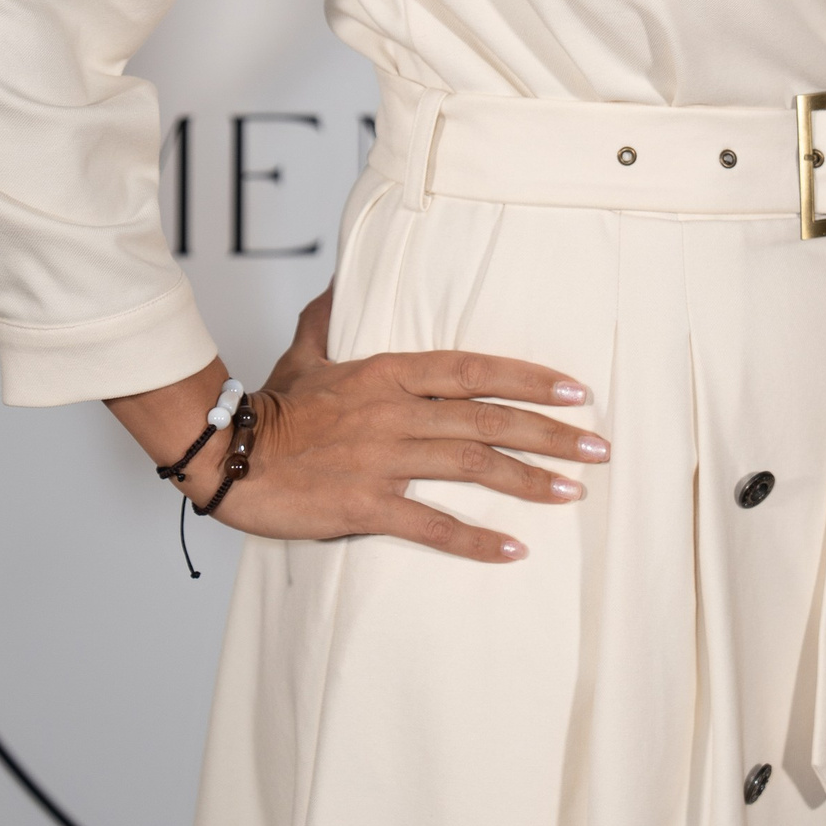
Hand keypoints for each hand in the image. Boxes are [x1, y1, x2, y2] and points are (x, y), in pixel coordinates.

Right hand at [109, 290, 606, 562]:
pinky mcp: (365, 505)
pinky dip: (474, 539)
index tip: (577, 392)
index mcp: (390, 372)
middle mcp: (396, 412)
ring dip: (529, 482)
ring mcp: (383, 459)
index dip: (530, 379)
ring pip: (472, 467)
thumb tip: (344, 274)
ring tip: (574, 492)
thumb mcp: (308, 346)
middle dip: (551, 433)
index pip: (476, 369)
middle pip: (489, 419)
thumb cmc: (272, 404)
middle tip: (599, 447)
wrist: (227, 454)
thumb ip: (335, 311)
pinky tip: (512, 550)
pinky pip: (430, 524)